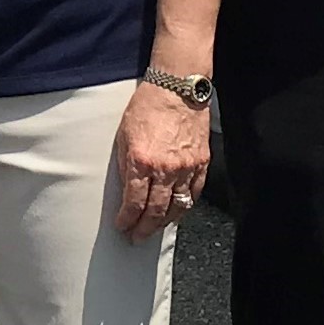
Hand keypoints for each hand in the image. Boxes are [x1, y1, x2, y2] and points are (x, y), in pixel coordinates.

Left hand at [111, 83, 211, 238]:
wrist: (177, 87)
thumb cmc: (147, 106)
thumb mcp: (124, 135)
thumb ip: (126, 165)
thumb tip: (127, 190)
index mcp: (142, 161)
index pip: (134, 203)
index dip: (126, 220)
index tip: (122, 226)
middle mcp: (165, 169)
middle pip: (155, 211)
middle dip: (144, 228)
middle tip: (136, 237)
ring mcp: (186, 167)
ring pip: (177, 207)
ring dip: (164, 222)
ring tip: (155, 228)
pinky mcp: (201, 162)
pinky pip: (194, 193)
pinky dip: (185, 206)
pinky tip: (177, 211)